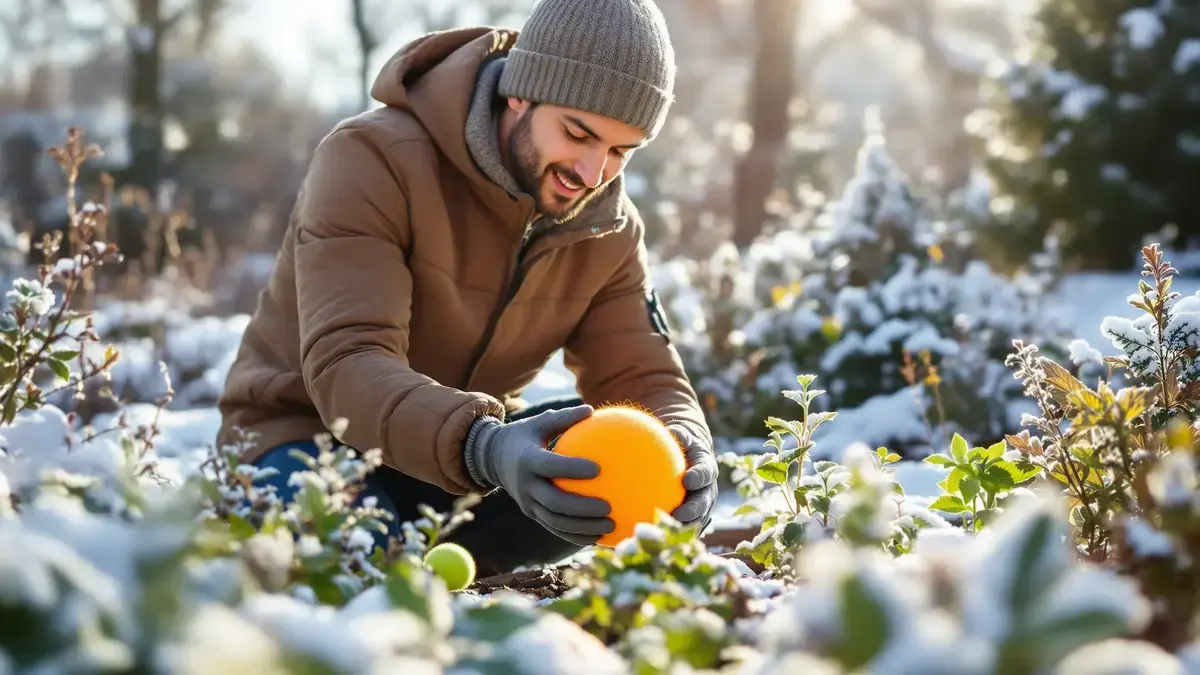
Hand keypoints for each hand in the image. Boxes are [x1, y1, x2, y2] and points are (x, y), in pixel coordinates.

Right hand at [467, 404, 614, 545]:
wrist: (492, 459)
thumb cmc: (525, 436)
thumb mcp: (539, 422)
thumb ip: (564, 418)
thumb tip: (592, 410)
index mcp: (527, 460)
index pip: (551, 466)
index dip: (572, 469)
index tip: (599, 469)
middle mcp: (525, 485)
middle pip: (554, 502)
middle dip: (582, 508)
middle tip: (609, 508)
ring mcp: (526, 503)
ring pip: (555, 521)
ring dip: (583, 528)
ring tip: (611, 527)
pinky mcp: (531, 513)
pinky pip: (555, 528)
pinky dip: (576, 535)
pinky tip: (600, 536)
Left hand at [668, 423, 717, 531]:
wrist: (689, 456)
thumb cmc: (681, 443)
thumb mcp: (680, 434)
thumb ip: (676, 433)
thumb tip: (668, 429)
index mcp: (706, 467)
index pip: (706, 472)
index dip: (699, 477)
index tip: (688, 480)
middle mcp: (708, 489)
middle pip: (704, 502)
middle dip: (693, 511)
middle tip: (678, 515)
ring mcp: (702, 506)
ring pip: (696, 520)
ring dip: (683, 528)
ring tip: (665, 533)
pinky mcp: (692, 517)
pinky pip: (683, 528)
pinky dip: (671, 534)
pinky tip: (652, 537)